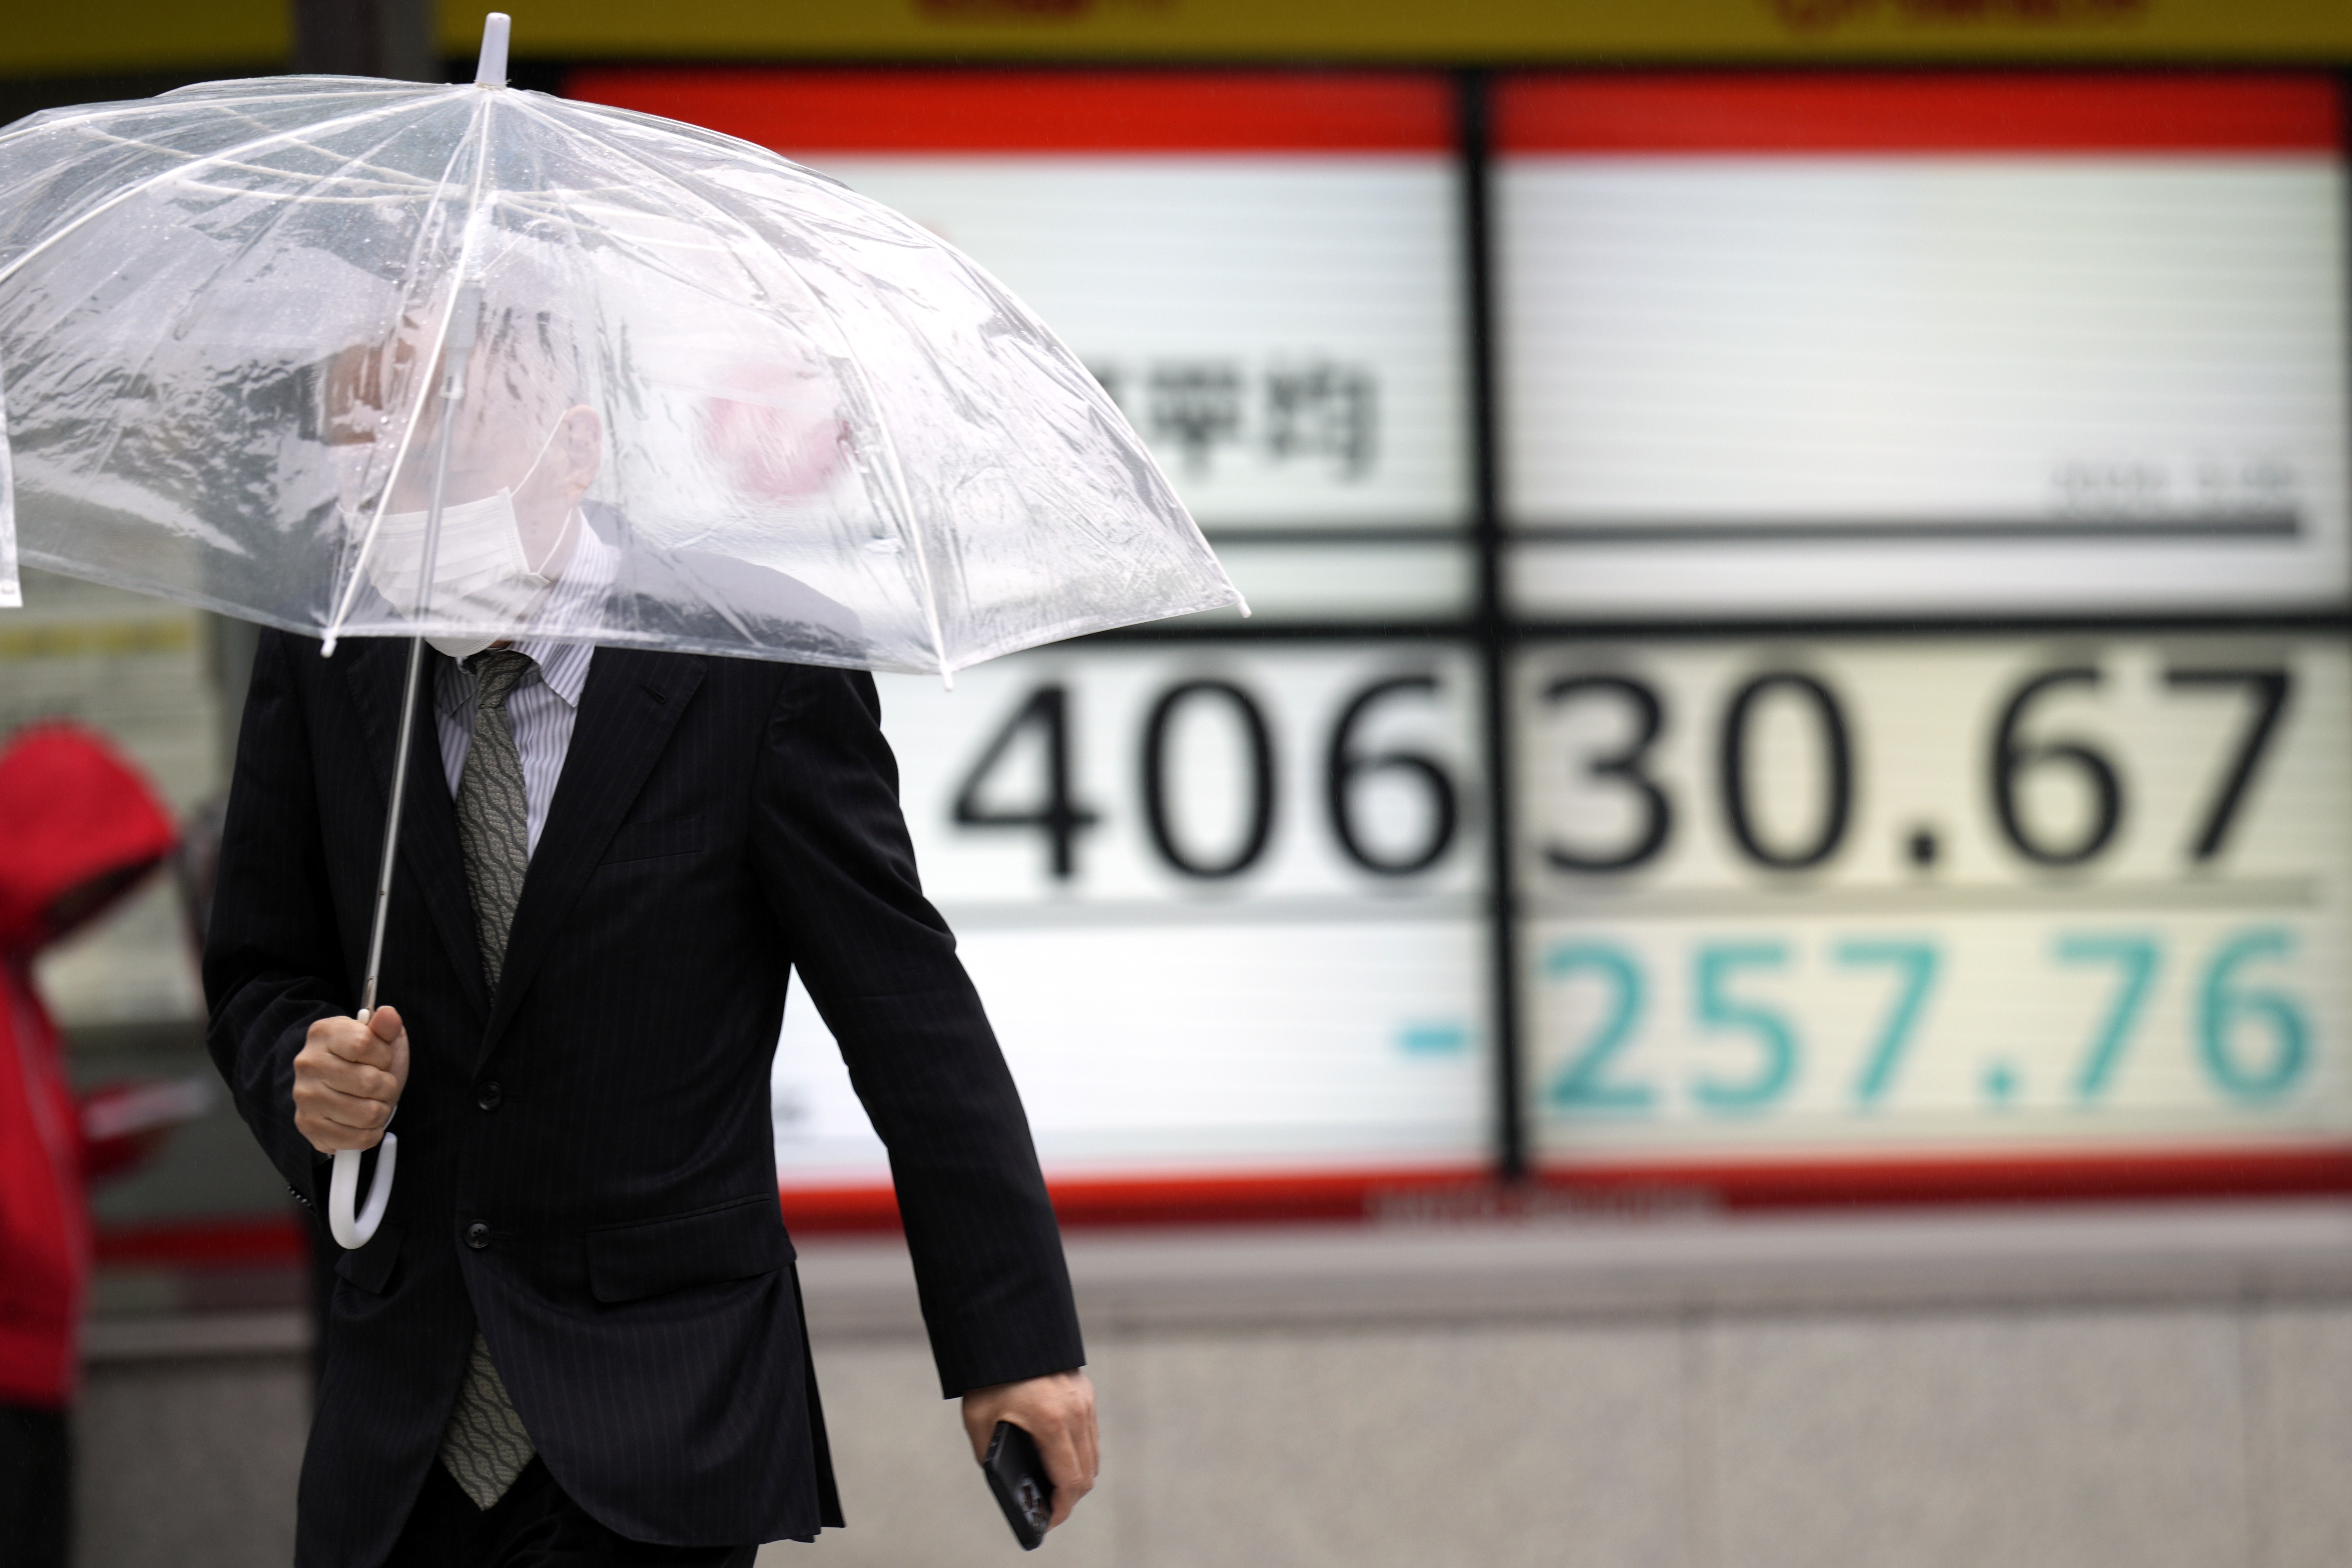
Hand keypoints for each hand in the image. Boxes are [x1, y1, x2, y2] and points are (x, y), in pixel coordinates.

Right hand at [293, 1006, 408, 1154]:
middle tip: (378, 1085)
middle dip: (387, 1087)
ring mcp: (305, 1097)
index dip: (383, 1056)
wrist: (338, 1087)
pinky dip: (369, 1133)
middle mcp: (308, 1064)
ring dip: (380, 1111)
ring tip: (370, 1101)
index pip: (364, 1044)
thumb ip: (386, 1027)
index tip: (381, 1059)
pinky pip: (357, 1139)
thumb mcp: (381, 1039)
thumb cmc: (364, 1061)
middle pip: (369, 1082)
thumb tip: (388, 1014)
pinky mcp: (308, 1126)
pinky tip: (361, 1121)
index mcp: (324, 1034)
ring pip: (368, 1113)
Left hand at [961, 1369, 1097, 1530]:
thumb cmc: (988, 1375)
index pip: (1070, 1480)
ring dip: (1077, 1474)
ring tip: (1054, 1486)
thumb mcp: (979, 1420)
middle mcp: (1076, 1411)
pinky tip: (1059, 1455)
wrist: (1005, 1327)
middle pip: (1087, 1472)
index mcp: (1051, 1421)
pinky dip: (1079, 1451)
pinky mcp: (1084, 1390)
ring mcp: (1084, 1400)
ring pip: (1093, 1453)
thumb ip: (991, 1456)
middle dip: (1070, 1497)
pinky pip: (1090, 1433)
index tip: (1049, 1520)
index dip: (1061, 1508)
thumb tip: (1005, 1483)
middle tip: (1049, 1508)